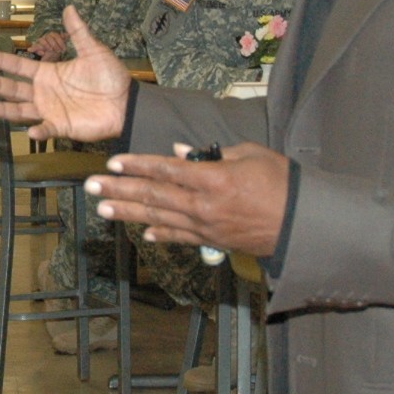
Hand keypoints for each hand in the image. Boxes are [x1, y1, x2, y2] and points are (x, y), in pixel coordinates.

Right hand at [0, 8, 130, 142]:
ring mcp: (51, 111)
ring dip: (4, 110)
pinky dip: (39, 131)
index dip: (3, 62)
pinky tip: (32, 130)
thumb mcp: (94, 50)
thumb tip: (69, 7)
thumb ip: (79, 32)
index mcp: (48, 74)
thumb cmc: (110, 77)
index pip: (20, 67)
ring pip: (21, 111)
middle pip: (15, 89)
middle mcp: (44, 93)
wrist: (126, 102)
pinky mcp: (62, 127)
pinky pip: (47, 130)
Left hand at [85, 142, 289, 257]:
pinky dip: (160, 234)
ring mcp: (206, 226)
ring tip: (102, 209)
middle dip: (118, 189)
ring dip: (128, 213)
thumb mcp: (251, 154)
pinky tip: (142, 232)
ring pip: (158, 218)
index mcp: (212, 178)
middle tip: (91, 187)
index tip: (112, 162)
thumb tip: (182, 152)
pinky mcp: (213, 241)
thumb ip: (213, 153)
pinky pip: (181, 237)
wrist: (303, 223)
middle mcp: (203, 205)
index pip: (165, 169)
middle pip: (152, 195)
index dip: (136, 164)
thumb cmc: (282, 182)